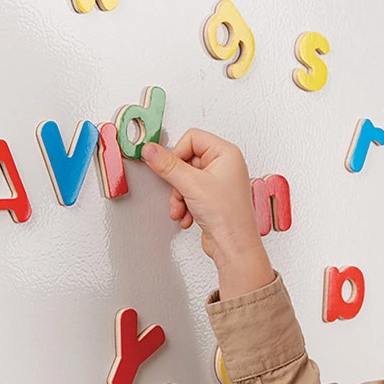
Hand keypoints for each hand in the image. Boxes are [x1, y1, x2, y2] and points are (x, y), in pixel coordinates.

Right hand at [141, 129, 274, 297]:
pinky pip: (189, 193)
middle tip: (180, 192)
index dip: (177, 154)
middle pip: (186, 160)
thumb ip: (167, 165)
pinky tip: (187, 216)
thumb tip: (150, 150)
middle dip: (177, 182)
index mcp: (226, 153)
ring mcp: (219, 182)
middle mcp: (225, 165)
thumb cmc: (228, 216)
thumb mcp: (191, 185)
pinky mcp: (212, 198)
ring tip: (183, 208)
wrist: (234, 246)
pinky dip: (184, 205)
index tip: (171, 169)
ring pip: (185, 179)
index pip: (192, 138)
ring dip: (179, 196)